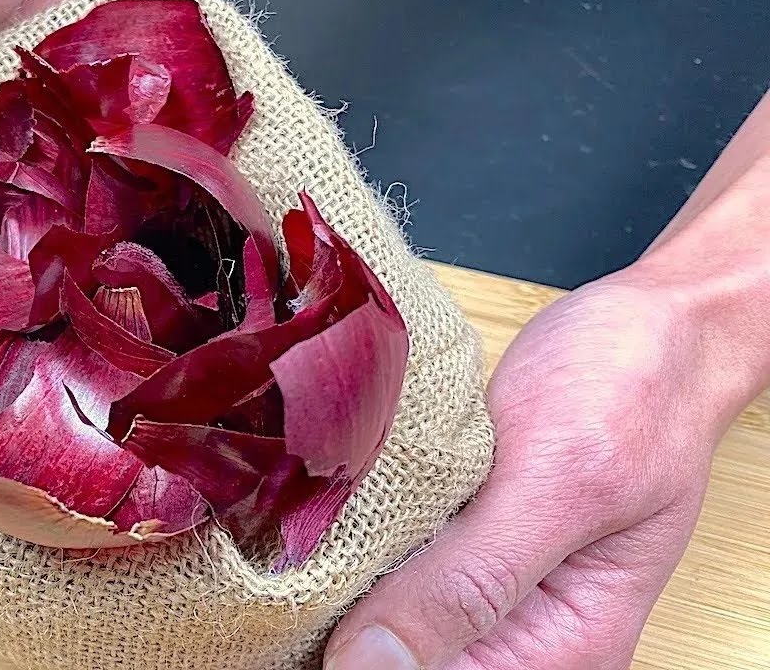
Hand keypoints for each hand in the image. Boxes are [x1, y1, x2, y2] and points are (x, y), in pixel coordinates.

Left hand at [323, 275, 743, 668]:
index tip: (308, 587)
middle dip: (350, 603)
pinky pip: (392, 559)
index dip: (360, 648)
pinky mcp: (461, 542)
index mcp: (561, 647)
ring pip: (384, 609)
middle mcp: (523, 633)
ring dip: (348, 564)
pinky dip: (363, 529)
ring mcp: (488, 585)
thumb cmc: (633, 391)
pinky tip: (346, 496)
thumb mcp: (554, 484)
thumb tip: (369, 666)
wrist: (654, 326)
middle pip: (401, 655)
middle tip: (312, 537)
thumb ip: (469, 582)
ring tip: (332, 509)